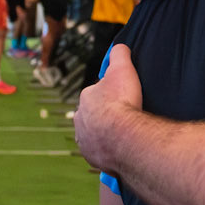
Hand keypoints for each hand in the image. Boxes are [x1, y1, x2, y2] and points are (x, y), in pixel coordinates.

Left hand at [74, 43, 143, 173]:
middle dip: (105, 116)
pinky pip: (100, 153)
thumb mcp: (123, 69)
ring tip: (123, 136)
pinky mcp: (92, 157)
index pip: (96, 93)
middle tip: (124, 118)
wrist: (124, 137)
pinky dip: (108, 151)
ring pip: (94, 135)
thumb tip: (119, 47)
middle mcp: (80, 120)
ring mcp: (85, 140)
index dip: (111, 95)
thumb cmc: (123, 103)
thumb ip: (119, 55)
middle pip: (93, 115)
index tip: (123, 98)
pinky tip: (120, 150)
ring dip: (105, 135)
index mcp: (86, 98)